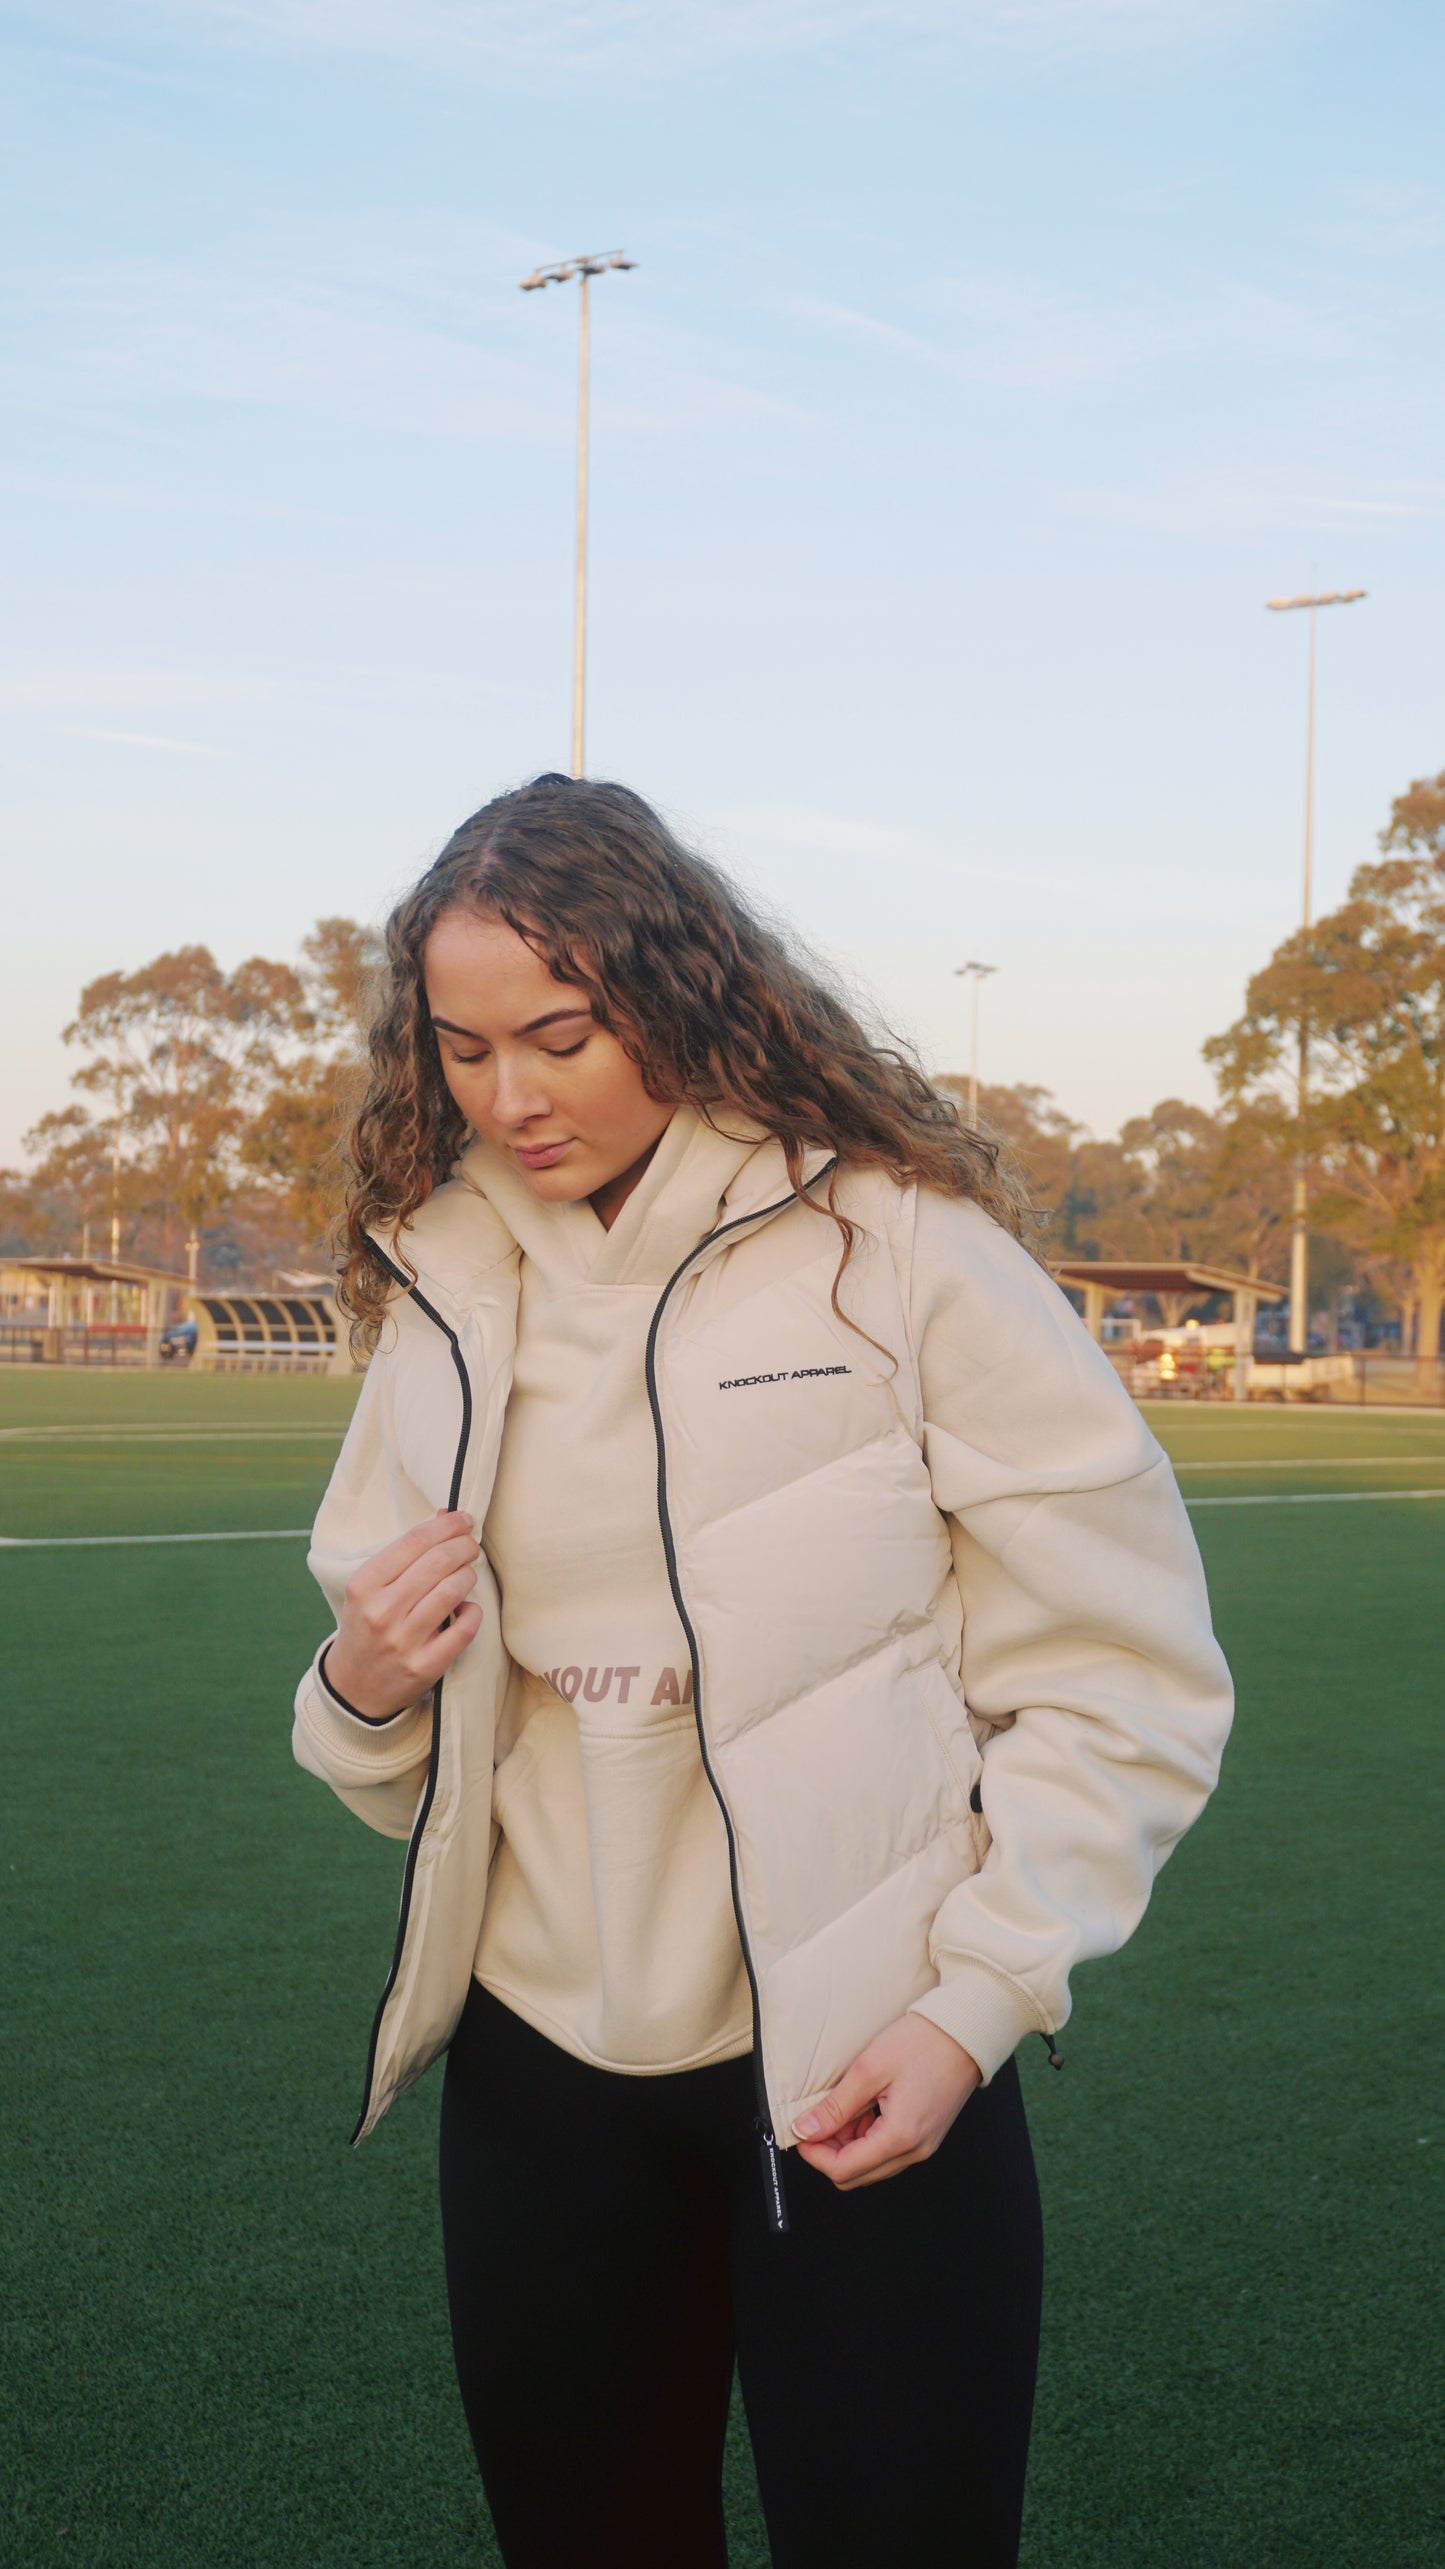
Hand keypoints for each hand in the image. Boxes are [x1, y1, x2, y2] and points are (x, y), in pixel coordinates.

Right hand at [324, 1510, 482, 1720]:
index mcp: (364, 1585)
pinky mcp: (424, 1667)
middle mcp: (381, 1611)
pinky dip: (473, 1613)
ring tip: (468, 1574)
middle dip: (463, 1546)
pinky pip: (463, 1630)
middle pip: (437, 1562)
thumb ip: (404, 1555)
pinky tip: (468, 1609)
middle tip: (471, 1545)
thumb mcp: (370, 1589)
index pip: (413, 1541)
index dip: (446, 1526)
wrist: (352, 1689)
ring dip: (469, 1575)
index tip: (463, 1520)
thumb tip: (444, 1517)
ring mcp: (402, 1641)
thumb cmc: (366, 1627)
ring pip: (452, 1592)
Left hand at [791, 2013, 980, 2190]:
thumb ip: (835, 2106)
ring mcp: (923, 2146)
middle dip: (830, 2151)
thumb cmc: (923, 2043)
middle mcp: (915, 2151)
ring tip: (845, 2106)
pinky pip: (888, 2151)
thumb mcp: (869, 2070)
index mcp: (900, 2138)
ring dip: (849, 2144)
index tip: (801, 2130)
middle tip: (821, 2117)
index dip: (814, 2154)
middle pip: (856, 2175)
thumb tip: (805, 2130)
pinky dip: (868, 2137)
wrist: (965, 2032)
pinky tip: (865, 2108)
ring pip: (871, 2165)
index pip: (843, 2170)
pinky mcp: (926, 2136)